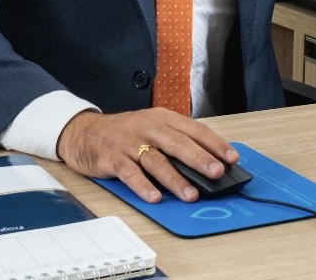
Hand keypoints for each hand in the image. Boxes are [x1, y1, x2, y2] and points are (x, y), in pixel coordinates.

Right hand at [55, 108, 238, 203]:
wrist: (83, 132)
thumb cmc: (124, 132)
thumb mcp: (151, 128)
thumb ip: (175, 141)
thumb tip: (205, 163)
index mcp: (162, 118)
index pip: (194, 129)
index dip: (214, 143)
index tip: (232, 158)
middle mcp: (148, 128)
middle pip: (178, 143)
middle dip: (200, 159)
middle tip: (217, 173)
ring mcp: (130, 143)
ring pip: (157, 160)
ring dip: (175, 179)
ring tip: (191, 194)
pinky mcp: (113, 158)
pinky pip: (130, 173)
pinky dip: (143, 186)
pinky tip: (155, 197)